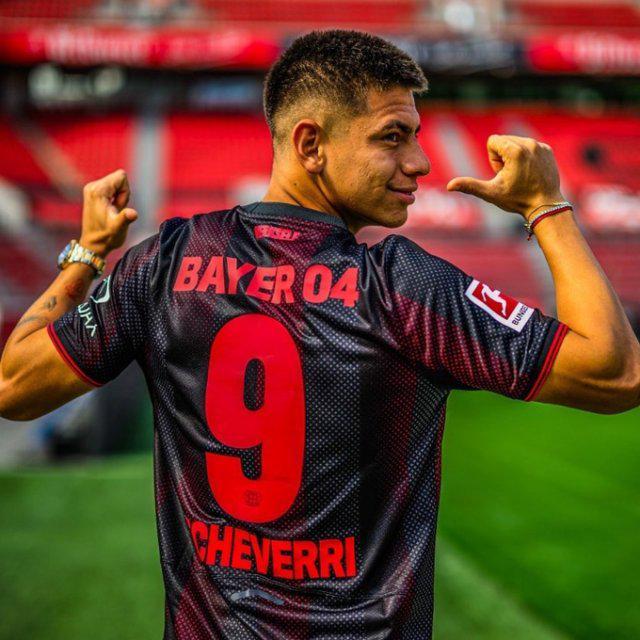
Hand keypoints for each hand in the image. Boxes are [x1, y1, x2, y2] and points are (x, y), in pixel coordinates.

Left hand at [79, 169, 137, 257]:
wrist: (93, 244)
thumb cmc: (106, 237)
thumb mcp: (118, 229)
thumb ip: (125, 218)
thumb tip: (133, 214)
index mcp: (97, 190)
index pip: (121, 176)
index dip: (125, 192)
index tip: (118, 207)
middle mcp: (92, 186)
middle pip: (119, 179)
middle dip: (123, 195)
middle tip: (115, 210)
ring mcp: (91, 188)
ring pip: (117, 183)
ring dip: (119, 197)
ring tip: (112, 212)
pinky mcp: (93, 192)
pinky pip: (112, 187)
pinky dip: (115, 198)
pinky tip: (109, 210)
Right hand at [446, 134, 564, 219]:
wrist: (545, 206)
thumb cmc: (517, 200)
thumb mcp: (490, 193)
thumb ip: (469, 186)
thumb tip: (449, 186)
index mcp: (515, 151)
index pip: (493, 141)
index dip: (493, 159)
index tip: (502, 173)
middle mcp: (529, 143)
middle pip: (504, 140)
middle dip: (503, 157)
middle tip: (511, 175)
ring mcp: (540, 146)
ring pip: (516, 142)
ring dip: (514, 157)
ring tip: (521, 174)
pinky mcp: (548, 149)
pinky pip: (530, 146)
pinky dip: (527, 157)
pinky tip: (530, 172)